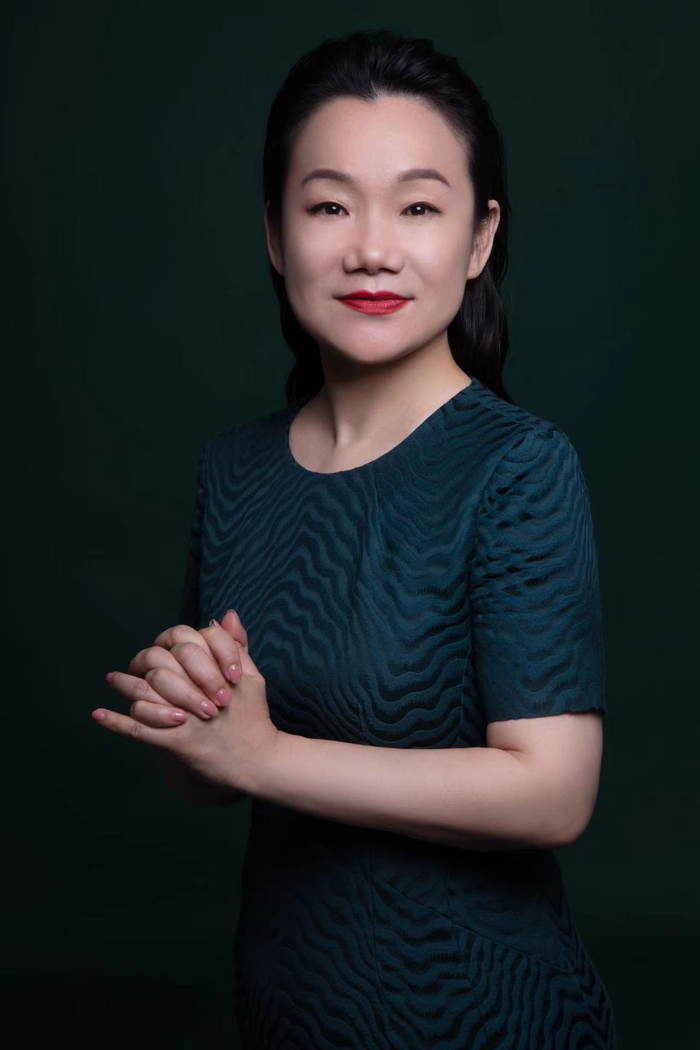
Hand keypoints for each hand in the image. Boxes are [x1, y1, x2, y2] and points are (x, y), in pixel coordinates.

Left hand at [92, 610, 278, 793]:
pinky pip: (140, 730)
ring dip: (125, 686)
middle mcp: (199, 692)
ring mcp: (187, 717)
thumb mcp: (252, 676)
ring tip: (112, 680)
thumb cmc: (254, 716)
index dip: (171, 645)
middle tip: (131, 665)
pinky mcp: (178, 742)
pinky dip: (116, 722)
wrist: (259, 760)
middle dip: (142, 664)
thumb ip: (236, 645)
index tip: (162, 649)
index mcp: (216, 672)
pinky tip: (98, 714)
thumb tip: (223, 616)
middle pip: (161, 667)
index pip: (185, 645)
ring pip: (146, 695)